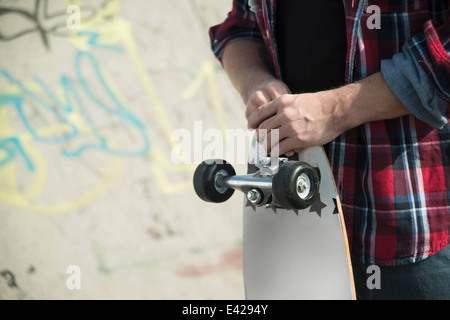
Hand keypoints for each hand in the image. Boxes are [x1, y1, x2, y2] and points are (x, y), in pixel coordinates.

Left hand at [247, 72, 410, 156]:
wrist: (336, 109)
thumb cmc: (319, 104)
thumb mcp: (297, 99)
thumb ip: (283, 108)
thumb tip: (273, 118)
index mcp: (282, 102)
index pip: (259, 113)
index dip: (252, 122)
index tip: (251, 128)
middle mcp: (284, 114)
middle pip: (262, 129)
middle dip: (258, 138)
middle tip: (258, 143)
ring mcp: (291, 127)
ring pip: (269, 140)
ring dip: (266, 147)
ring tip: (266, 150)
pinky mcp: (299, 139)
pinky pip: (281, 149)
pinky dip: (277, 153)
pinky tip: (278, 154)